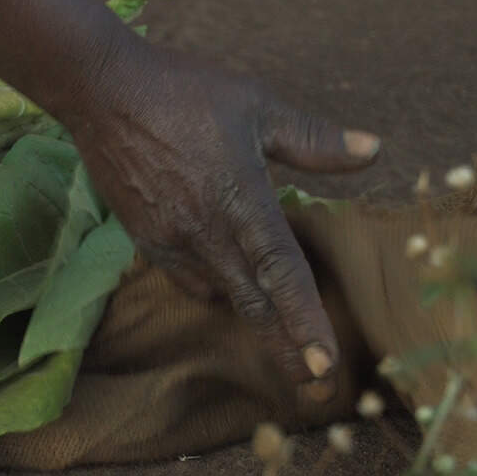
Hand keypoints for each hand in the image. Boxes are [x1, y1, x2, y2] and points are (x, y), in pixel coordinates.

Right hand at [65, 41, 380, 390]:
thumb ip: (314, 139)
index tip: (324, 364)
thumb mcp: (257, 105)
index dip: (304, 321)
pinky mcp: (145, 237)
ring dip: (250, 317)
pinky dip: (213, 288)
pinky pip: (186, 277)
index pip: (281, 273)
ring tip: (277, 338)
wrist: (101, 91)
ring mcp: (170, 238)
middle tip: (314, 384)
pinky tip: (226, 287)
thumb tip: (375, 150)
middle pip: (252, 304)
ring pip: (219, 294)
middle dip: (284, 347)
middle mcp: (204, 230)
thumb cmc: (183, 91)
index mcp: (239, 199)